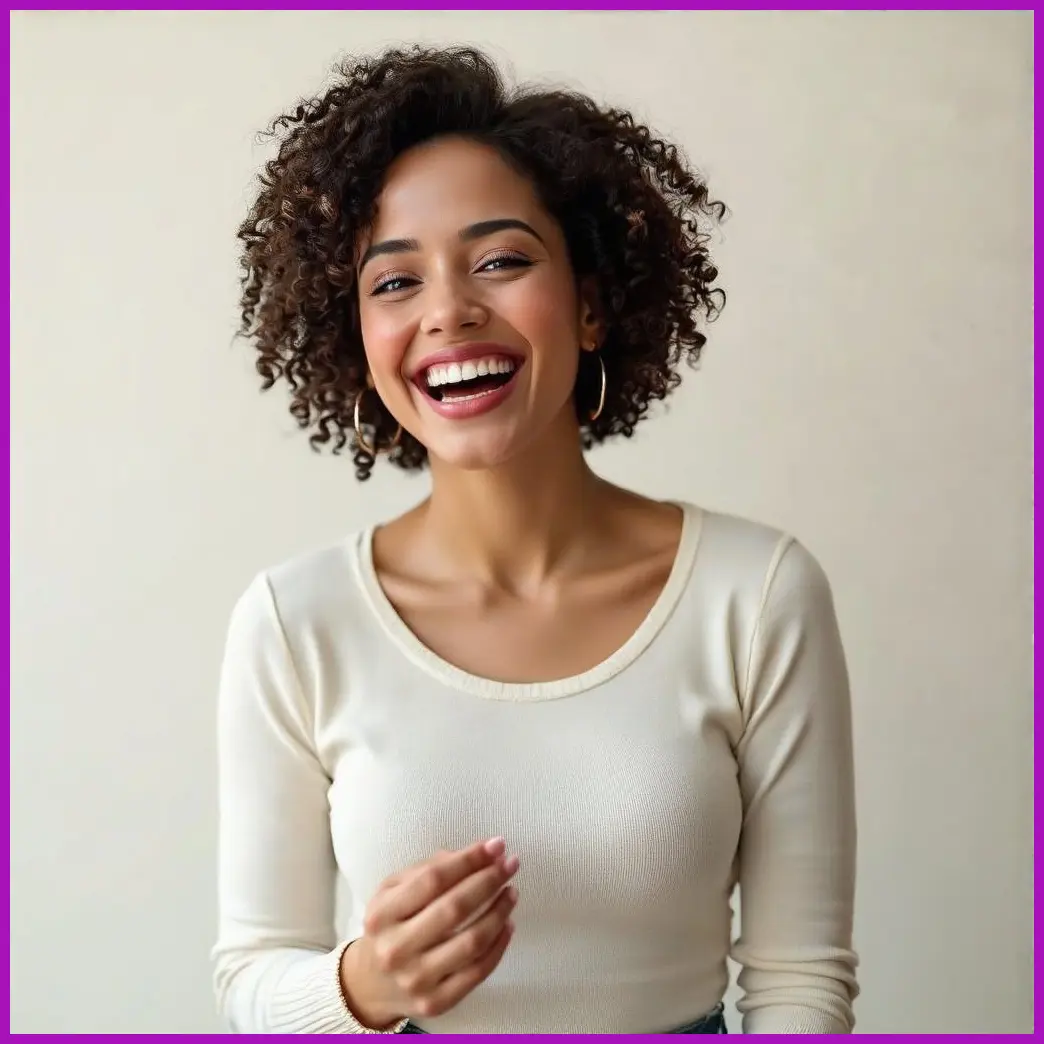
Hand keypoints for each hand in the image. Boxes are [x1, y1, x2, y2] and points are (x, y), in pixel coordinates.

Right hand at [339, 838, 519, 1027]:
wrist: (371, 983)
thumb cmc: (390, 925)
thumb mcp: (393, 890)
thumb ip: (430, 867)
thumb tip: (479, 853)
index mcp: (382, 915)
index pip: (432, 880)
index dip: (469, 860)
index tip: (496, 845)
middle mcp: (396, 949)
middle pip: (454, 908)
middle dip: (489, 880)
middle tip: (510, 863)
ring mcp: (416, 979)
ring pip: (472, 941)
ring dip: (499, 911)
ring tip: (511, 892)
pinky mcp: (436, 1002)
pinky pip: (478, 971)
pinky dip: (499, 945)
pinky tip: (508, 924)